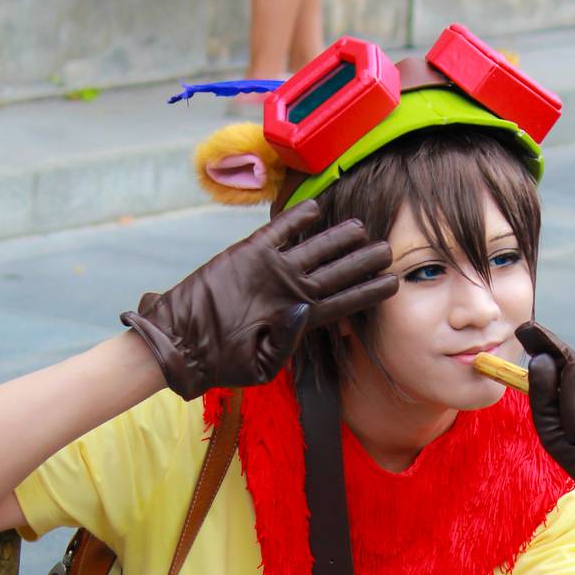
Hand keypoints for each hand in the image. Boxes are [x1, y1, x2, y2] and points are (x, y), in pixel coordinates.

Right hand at [120, 201, 396, 399]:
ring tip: (361, 228)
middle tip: (388, 249)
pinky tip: (316, 209)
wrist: (181, 343)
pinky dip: (296, 220)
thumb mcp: (260, 365)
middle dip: (362, 261)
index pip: (342, 303)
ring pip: (313, 250)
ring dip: (338, 238)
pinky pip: (278, 232)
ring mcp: (272, 271)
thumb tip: (305, 310)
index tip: (393, 284)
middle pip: (335, 273)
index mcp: (298, 319)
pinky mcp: (249, 253)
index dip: (367, 292)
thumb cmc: (220, 362)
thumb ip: (287, 343)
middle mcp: (290, 291)